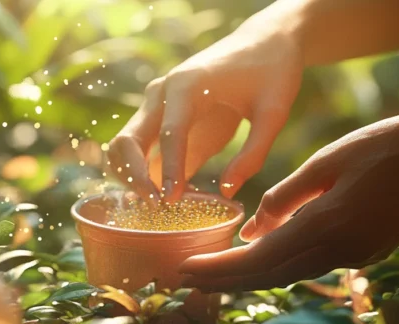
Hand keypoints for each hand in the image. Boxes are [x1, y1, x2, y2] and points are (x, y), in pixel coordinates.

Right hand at [107, 20, 303, 200]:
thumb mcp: (275, 111)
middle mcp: (162, 92)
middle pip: (129, 139)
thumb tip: (226, 191)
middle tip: (158, 207)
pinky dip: (139, 173)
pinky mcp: (162, 117)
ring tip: (155, 206)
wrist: (264, 41)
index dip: (169, 170)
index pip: (170, 133)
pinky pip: (138, 148)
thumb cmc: (272, 72)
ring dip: (130, 176)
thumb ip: (254, 153)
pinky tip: (159, 196)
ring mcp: (157, 104)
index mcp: (188, 84)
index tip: (172, 201)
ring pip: (124, 145)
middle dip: (135, 176)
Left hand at [179, 105, 398, 291]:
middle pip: (269, 278)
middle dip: (224, 282)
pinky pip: (310, 265)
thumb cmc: (384, 145)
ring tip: (212, 274)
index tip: (185, 271)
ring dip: (249, 278)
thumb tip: (252, 230)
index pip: (259, 260)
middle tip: (184, 280)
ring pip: (290, 275)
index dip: (219, 269)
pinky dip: (278, 266)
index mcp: (326, 226)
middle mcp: (340, 251)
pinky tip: (257, 258)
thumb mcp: (326, 162)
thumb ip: (285, 197)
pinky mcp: (366, 253)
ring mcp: (356, 256)